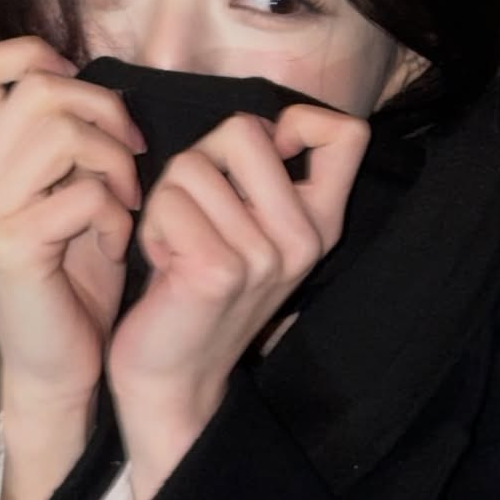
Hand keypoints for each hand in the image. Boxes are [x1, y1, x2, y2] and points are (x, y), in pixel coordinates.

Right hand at [0, 37, 145, 413]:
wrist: (57, 366)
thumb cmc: (72, 277)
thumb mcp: (66, 194)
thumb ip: (68, 141)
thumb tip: (101, 89)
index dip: (33, 53)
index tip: (81, 87)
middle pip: (36, 89)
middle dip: (103, 109)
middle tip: (131, 153)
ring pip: (62, 133)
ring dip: (115, 162)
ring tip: (126, 201)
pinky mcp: (12, 246)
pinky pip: (83, 195)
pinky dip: (117, 215)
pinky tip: (118, 245)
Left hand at [107, 104, 369, 499]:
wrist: (175, 378)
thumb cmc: (201, 287)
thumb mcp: (254, 229)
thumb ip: (267, 175)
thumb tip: (263, 125)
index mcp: (320, 223)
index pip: (347, 133)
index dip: (297, 121)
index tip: (266, 156)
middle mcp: (303, 238)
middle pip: (246, 129)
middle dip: (201, 158)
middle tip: (196, 210)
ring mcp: (264, 256)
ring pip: (192, 165)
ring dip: (168, 200)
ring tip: (178, 245)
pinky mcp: (218, 271)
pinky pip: (169, 202)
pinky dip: (152, 227)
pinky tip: (165, 266)